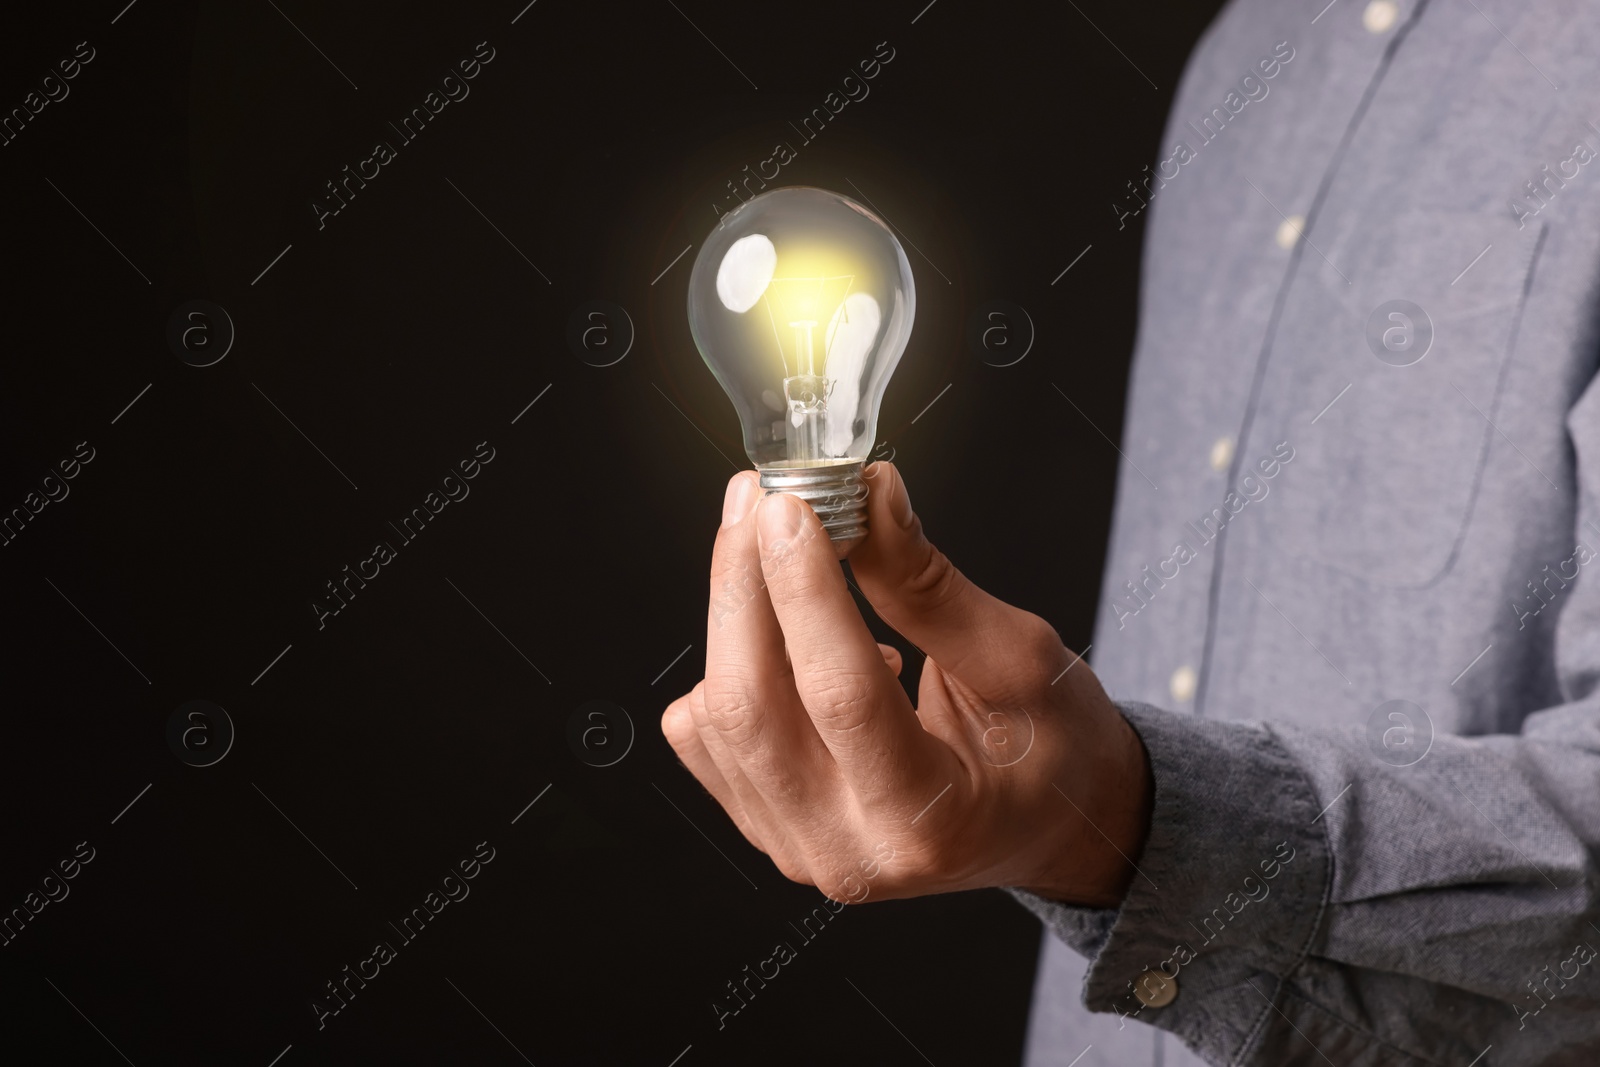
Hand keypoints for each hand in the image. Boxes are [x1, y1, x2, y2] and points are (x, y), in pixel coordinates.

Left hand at [660, 462, 1151, 907]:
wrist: (1048, 827)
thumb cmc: (1054, 750)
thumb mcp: (1020, 661)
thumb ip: (929, 586)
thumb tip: (868, 498)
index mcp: (930, 820)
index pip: (840, 695)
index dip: (804, 591)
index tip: (790, 507)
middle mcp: (850, 852)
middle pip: (752, 707)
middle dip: (744, 587)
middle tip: (760, 501)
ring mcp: (797, 847)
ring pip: (714, 717)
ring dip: (731, 613)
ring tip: (769, 544)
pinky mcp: (766, 829)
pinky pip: (703, 738)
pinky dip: (725, 665)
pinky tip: (785, 639)